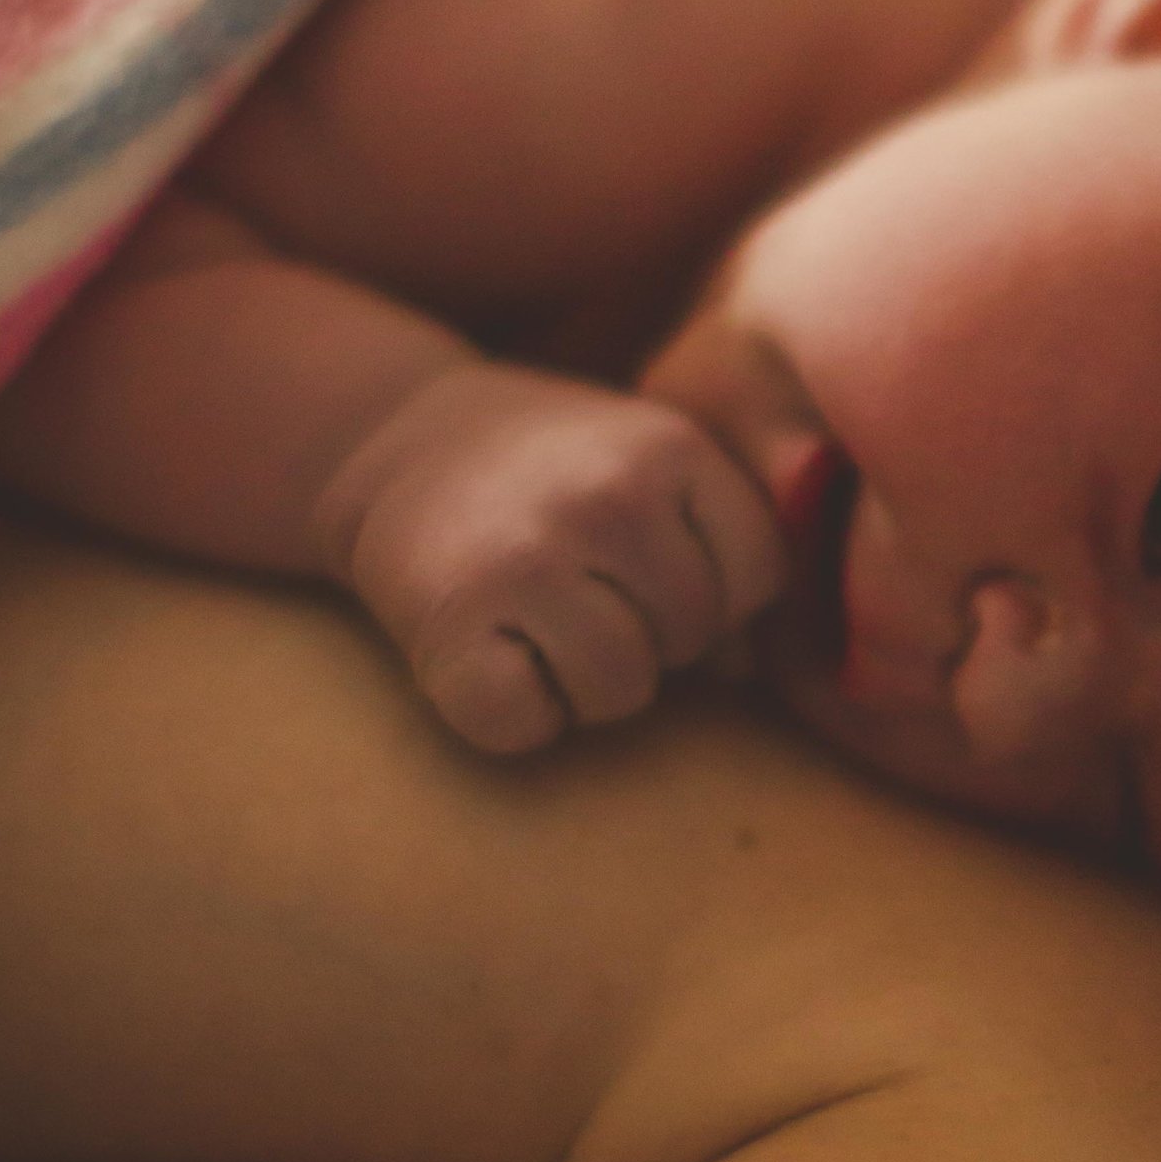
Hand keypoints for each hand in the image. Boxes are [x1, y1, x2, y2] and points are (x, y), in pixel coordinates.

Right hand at [315, 364, 788, 758]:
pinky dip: (514, 713)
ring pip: (621, 691)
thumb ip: (725, 542)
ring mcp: (526, 563)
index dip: (719, 589)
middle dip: (652, 632)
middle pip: (694, 638)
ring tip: (542, 621)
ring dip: (586, 682)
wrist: (398, 436)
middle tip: (585, 588)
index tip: (655, 564)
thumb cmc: (555, 470)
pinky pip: (525, 725)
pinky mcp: (452, 626)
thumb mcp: (654, 463)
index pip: (762, 575)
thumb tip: (745, 669)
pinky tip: (494, 651)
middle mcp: (606, 499)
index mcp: (671, 447)